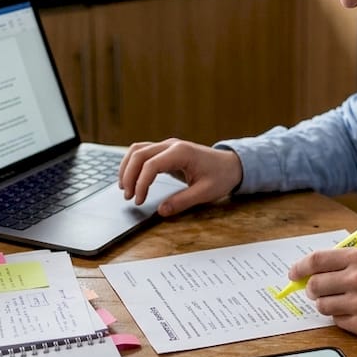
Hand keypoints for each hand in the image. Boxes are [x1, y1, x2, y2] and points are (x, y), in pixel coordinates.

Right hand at [119, 138, 243, 215]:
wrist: (231, 165)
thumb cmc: (221, 176)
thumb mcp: (205, 193)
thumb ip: (182, 201)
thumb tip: (161, 211)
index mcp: (181, 152)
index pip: (151, 164)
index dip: (141, 183)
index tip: (139, 200)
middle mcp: (171, 145)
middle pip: (139, 154)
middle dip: (129, 175)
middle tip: (128, 197)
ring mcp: (168, 145)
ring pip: (137, 150)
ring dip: (127, 168)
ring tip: (125, 189)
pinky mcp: (166, 151)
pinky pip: (143, 153)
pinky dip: (133, 164)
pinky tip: (131, 180)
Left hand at [292, 246, 356, 343]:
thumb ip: (349, 263)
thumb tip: (315, 270)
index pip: (316, 260)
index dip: (300, 267)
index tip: (293, 273)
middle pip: (314, 285)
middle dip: (312, 289)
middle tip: (318, 291)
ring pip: (322, 305)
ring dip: (327, 305)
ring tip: (344, 302)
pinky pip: (337, 322)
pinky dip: (342, 318)